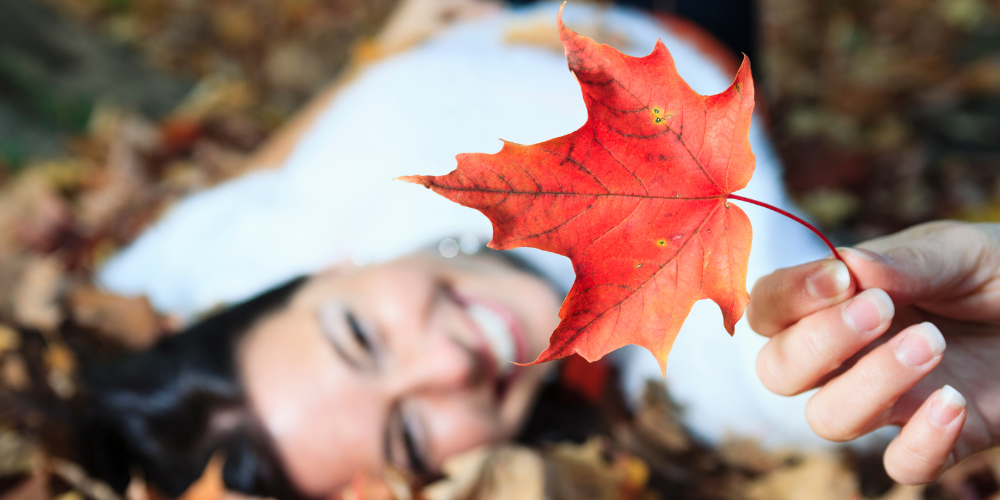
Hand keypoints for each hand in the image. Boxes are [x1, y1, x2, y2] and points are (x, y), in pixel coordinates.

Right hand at [747, 221, 999, 483]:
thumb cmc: (997, 273)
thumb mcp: (955, 251)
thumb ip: (902, 261)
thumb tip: (846, 264)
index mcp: (836, 303)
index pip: (770, 309)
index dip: (788, 297)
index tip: (839, 278)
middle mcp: (847, 357)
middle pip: (778, 371)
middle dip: (817, 344)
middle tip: (879, 311)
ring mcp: (889, 401)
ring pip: (828, 419)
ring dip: (869, 385)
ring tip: (931, 344)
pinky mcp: (938, 439)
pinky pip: (902, 466)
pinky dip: (921, 441)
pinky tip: (953, 403)